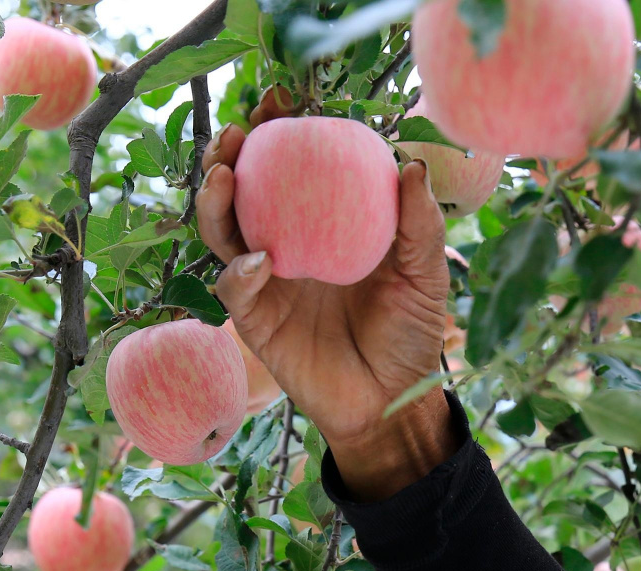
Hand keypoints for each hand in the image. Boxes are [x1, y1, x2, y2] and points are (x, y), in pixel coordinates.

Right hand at [196, 90, 455, 501]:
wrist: (393, 399)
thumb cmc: (410, 333)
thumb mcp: (424, 273)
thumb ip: (419, 223)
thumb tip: (408, 166)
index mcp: (324, 224)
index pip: (293, 168)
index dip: (279, 132)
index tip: (280, 101)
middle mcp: (287, 244)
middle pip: (243, 189)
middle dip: (229, 154)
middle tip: (236, 131)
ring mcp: (267, 281)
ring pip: (222, 230)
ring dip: (215, 199)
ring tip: (223, 173)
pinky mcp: (257, 320)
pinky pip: (235, 287)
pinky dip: (240, 270)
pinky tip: (259, 259)